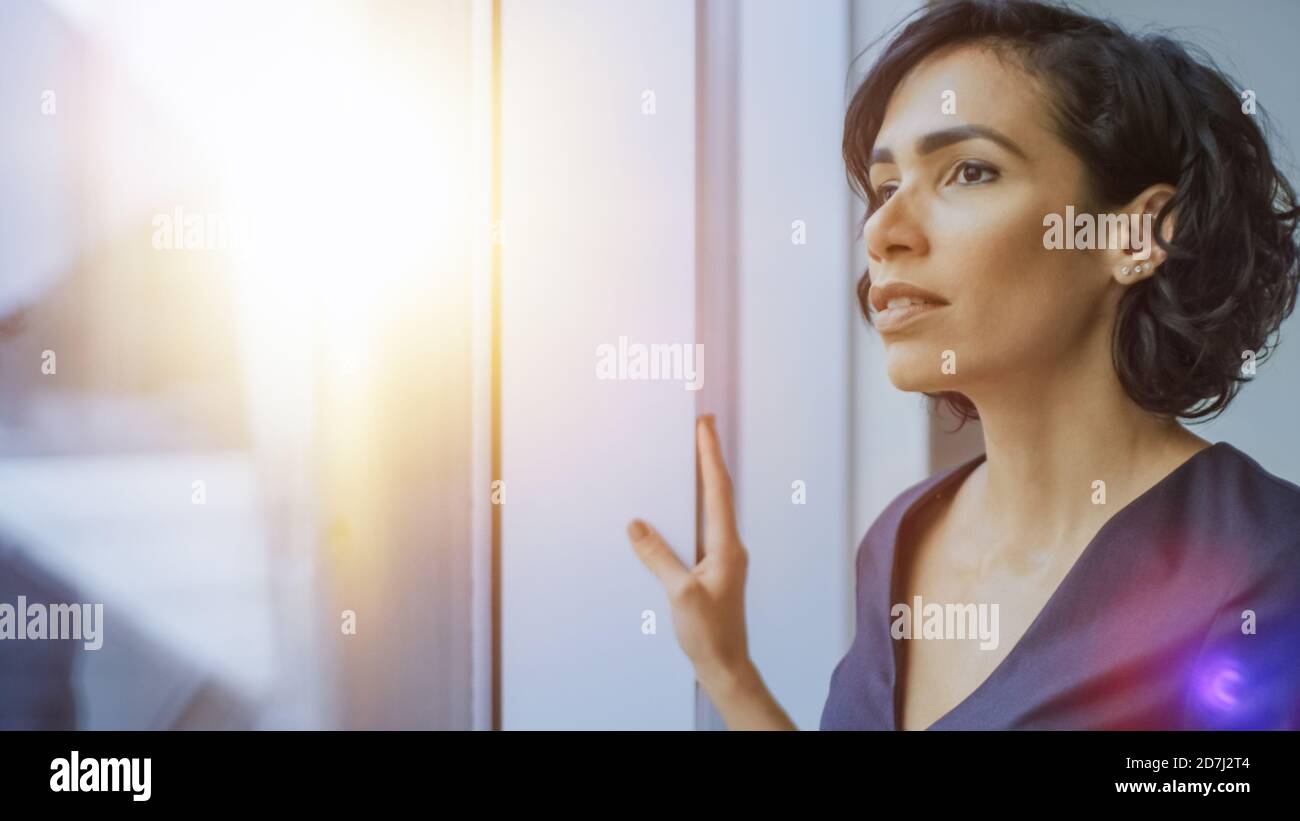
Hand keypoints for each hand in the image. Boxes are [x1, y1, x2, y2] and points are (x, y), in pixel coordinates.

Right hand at [627, 414, 751, 686]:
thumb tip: (636, 525)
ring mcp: (722, 558)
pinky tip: (680, 506)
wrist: (726, 665)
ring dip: (702, 481)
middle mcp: (729, 547)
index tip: (704, 427)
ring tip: (691, 455)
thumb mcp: (679, 594)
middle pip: (718, 492)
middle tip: (701, 428)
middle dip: (708, 458)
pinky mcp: (712, 569)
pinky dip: (693, 508)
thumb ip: (658, 557)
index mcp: (727, 547)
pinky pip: (702, 528)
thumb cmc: (710, 634)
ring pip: (711, 509)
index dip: (709, 456)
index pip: (718, 491)